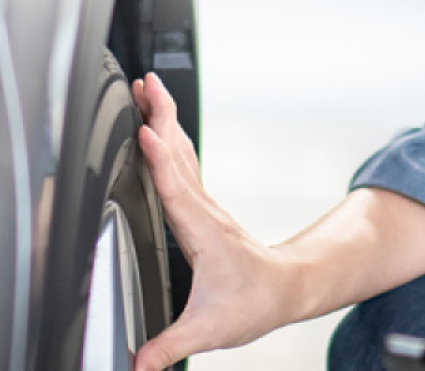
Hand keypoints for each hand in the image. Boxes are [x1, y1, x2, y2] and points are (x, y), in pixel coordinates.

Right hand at [130, 73, 301, 370]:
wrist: (288, 290)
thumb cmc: (254, 303)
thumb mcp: (209, 331)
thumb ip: (168, 346)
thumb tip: (136, 365)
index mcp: (201, 234)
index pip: (176, 191)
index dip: (159, 162)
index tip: (145, 131)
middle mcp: (203, 212)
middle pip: (178, 155)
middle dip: (161, 117)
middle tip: (144, 82)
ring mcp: (203, 205)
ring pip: (181, 152)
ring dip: (164, 117)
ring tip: (148, 87)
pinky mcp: (201, 205)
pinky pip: (181, 162)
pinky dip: (167, 137)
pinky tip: (156, 123)